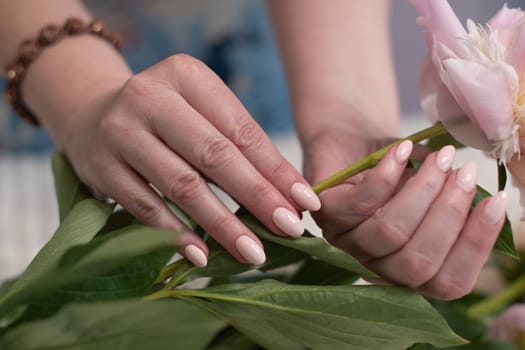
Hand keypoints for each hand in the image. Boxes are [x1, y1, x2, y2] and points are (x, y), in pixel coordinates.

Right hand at [61, 54, 320, 266]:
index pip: (241, 130)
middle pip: (215, 155)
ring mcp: (121, 131)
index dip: (276, 169)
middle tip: (290, 229)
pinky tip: (202, 254)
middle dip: (258, 196)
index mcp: (187, 76)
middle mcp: (151, 96)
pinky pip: (145, 206)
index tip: (306, 202)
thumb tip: (289, 198)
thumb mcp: (201, 114)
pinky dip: (176, 233)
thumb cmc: (166, 118)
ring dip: (221, 223)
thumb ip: (239, 148)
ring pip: (182, 183)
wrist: (93, 113)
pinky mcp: (102, 166)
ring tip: (253, 251)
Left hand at [303, 127, 508, 299]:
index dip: (475, 246)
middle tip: (467, 173)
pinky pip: (360, 203)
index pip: (447, 282)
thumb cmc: (399, 169)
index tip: (497, 203)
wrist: (352, 140)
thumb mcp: (434, 187)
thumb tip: (485, 205)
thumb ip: (455, 203)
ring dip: (423, 191)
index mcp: (408, 270)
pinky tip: (404, 149)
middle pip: (416, 263)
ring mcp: (347, 242)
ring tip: (443, 158)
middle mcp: (375, 264)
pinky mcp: (326, 214)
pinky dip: (388, 174)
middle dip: (449, 215)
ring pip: (389, 232)